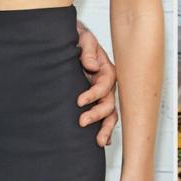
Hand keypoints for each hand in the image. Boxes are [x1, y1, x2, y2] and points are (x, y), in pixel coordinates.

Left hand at [75, 20, 118, 146]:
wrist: (71, 41)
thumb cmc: (79, 39)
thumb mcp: (84, 39)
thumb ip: (88, 50)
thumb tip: (92, 66)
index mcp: (106, 70)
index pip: (105, 85)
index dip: (93, 94)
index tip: (79, 101)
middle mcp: (106, 84)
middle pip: (109, 103)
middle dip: (98, 114)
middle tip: (82, 122)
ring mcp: (101, 94)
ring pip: (109, 113)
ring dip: (105, 127)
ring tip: (99, 141)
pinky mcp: (93, 100)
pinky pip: (104, 116)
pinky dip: (105, 128)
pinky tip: (103, 141)